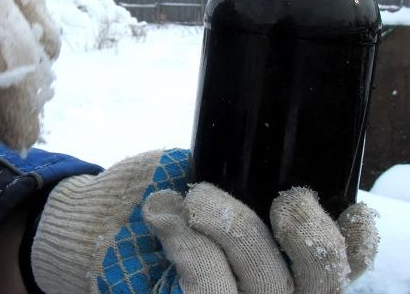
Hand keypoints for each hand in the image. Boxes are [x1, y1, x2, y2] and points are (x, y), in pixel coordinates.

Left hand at [31, 149, 378, 292]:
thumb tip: (271, 167)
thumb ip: (241, 181)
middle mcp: (263, 292)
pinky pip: (209, 292)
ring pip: (267, 290)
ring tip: (195, 200)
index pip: (336, 266)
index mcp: (275, 257)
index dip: (355, 246)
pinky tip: (167, 217)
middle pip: (316, 285)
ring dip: (238, 232)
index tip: (352, 210)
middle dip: (308, 237)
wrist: (93, 223)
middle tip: (286, 201)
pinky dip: (194, 248)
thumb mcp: (200, 176)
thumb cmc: (152, 195)